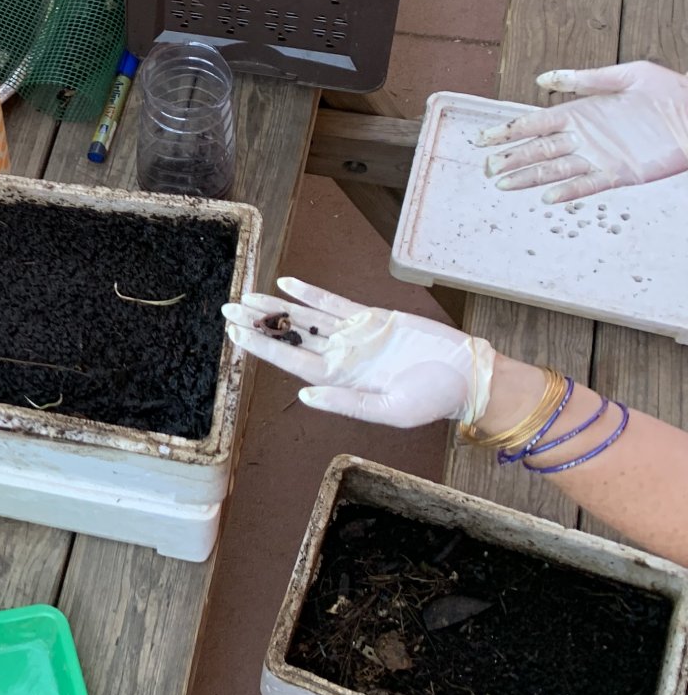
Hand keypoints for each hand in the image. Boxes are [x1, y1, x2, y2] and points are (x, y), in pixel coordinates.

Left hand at [222, 277, 496, 427]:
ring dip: (278, 307)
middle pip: (292, 335)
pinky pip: (334, 302)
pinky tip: (287, 284)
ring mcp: (354, 335)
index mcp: (341, 379)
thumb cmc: (431, 399)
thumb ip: (346, 402)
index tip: (236, 335)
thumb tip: (305, 395)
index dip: (263, 347)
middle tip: (227, 310)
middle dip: (260, 324)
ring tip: (247, 297)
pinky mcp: (371, 318)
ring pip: (307, 317)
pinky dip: (311, 293)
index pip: (292, 359)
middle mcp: (341, 355)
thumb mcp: (390, 409)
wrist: (467, 376)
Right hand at [478, 62, 687, 202]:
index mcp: (580, 113)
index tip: (485, 138)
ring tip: (503, 184)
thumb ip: (586, 79)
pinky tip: (547, 197)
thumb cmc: (669, 91)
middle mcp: (584, 137)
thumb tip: (542, 80)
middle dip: (510, 158)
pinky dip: (567, 191)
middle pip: (538, 149)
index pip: (535, 124)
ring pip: (554, 170)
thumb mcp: (627, 75)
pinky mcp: (618, 174)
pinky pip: (587, 185)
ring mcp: (599, 157)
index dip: (509, 131)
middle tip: (486, 166)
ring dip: (528, 177)